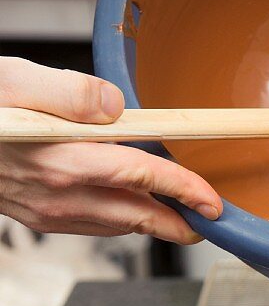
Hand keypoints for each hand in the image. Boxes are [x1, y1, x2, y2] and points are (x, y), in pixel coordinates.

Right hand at [0, 57, 221, 242]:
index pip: (141, 177)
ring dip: (152, 223)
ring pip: (118, 224)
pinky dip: (122, 220)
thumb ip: (70, 92)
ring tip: (181, 217)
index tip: (213, 202)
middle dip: (179, 223)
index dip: (184, 190)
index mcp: (61, 161)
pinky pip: (94, 226)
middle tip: (209, 222)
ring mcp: (50, 213)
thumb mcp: (15, 79)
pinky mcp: (41, 219)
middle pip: (138, 216)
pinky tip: (132, 208)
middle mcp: (59, 196)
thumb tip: (116, 106)